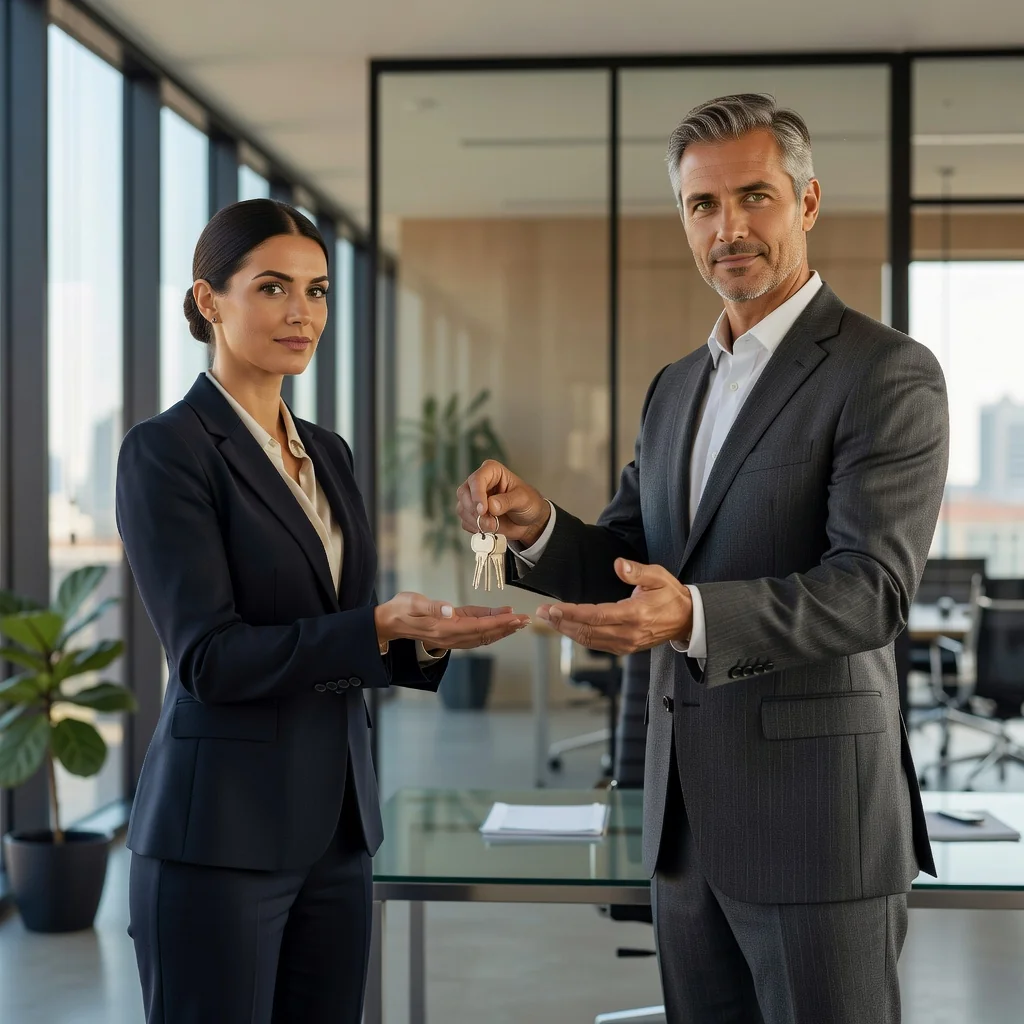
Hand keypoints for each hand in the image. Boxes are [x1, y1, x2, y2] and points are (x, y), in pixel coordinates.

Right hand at [375, 593, 529, 650]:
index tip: (515, 617)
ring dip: (501, 629)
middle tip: (525, 620)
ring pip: (482, 636)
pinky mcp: (451, 632)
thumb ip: (432, 607)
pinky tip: (500, 620)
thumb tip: (450, 611)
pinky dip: (490, 628)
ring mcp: (451, 637)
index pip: (478, 627)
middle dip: (506, 627)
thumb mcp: (413, 602)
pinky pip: (474, 633)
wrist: (389, 622)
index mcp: (444, 628)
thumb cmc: (400, 609)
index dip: (498, 623)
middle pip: (485, 634)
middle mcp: (450, 636)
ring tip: (518, 622)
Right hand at [457, 460, 549, 546]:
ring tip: (494, 526)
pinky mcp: (472, 514)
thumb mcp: (523, 499)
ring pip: (462, 508)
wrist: (529, 521)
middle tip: (489, 522)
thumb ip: (508, 501)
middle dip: (475, 510)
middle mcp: (479, 483)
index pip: (477, 479)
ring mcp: (474, 498)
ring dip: (476, 521)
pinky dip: (476, 528)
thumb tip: (491, 505)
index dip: (477, 494)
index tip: (483, 510)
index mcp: (492, 471)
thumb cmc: (529, 503)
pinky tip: (490, 528)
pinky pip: (465, 521)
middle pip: (464, 493)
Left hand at [535, 559, 692, 655]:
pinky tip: (567, 627)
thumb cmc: (671, 595)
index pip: (596, 616)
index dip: (571, 613)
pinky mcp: (625, 649)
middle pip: (587, 631)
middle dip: (561, 622)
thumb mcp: (658, 576)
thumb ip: (637, 571)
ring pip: (589, 640)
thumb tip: (619, 565)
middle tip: (541, 612)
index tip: (552, 607)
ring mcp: (626, 644)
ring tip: (548, 619)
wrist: (687, 619)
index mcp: (635, 614)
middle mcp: (628, 633)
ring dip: (566, 630)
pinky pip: (596, 644)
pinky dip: (579, 637)